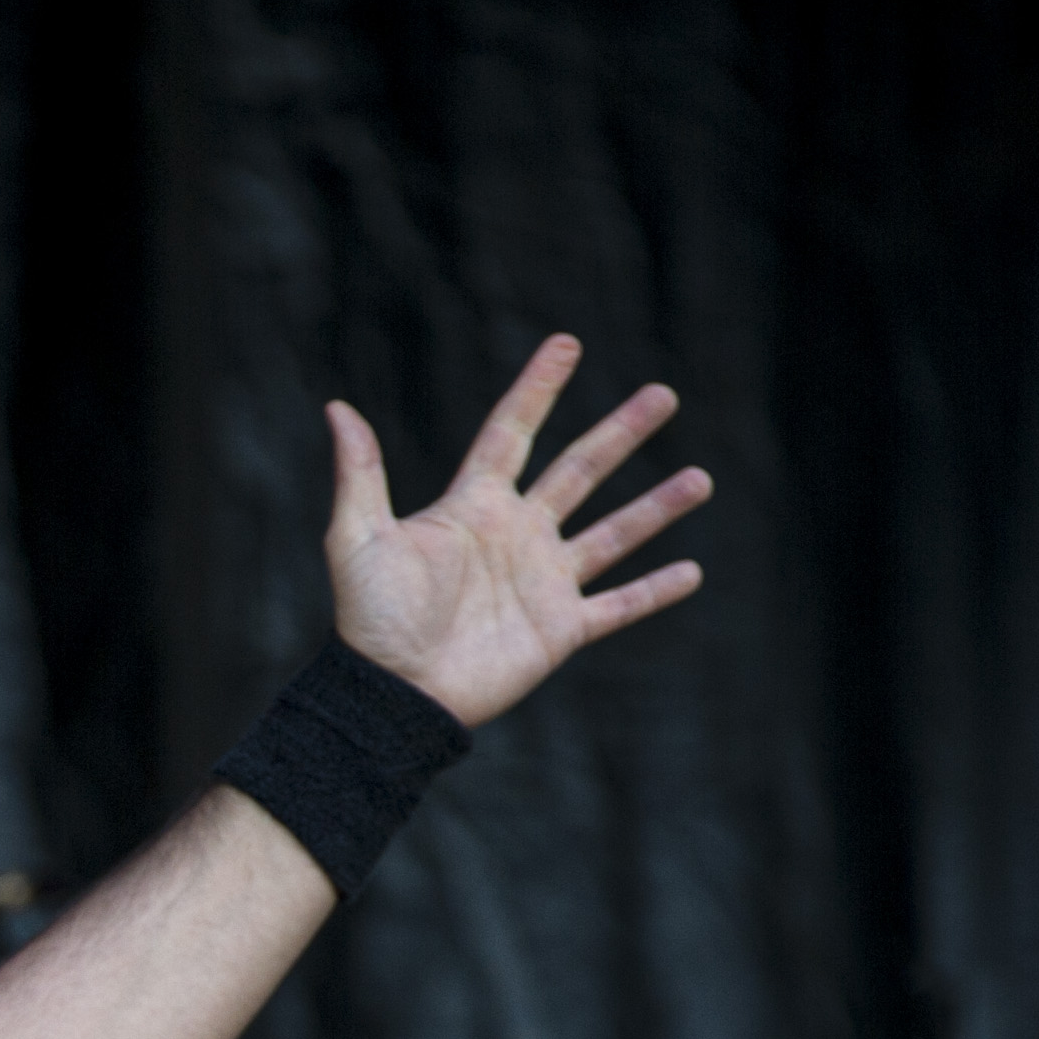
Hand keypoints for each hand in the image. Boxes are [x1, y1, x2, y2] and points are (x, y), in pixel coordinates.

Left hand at [323, 335, 709, 728]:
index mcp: (473, 508)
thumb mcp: (358, 537)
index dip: (538, 388)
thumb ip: (360, 473)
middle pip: (579, 471)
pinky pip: (618, 605)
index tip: (567, 344)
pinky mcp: (560, 629)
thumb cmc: (370, 620)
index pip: (513, 433)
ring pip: (612, 534)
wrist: (393, 693)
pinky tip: (692, 571)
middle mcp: (515, 537)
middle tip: (663, 394)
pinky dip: (655, 591)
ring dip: (656, 507)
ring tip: (701, 478)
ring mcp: (542, 582)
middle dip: (620, 432)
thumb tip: (337, 408)